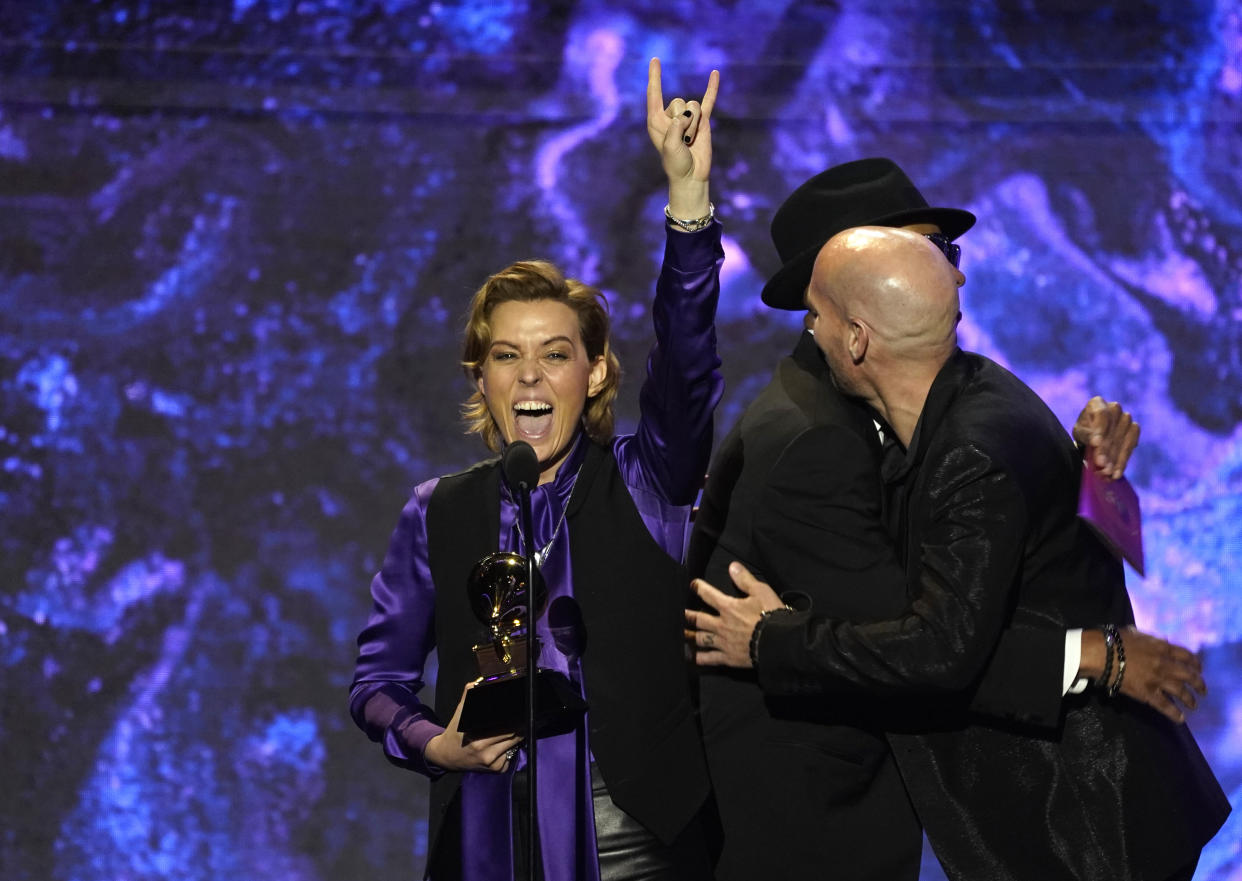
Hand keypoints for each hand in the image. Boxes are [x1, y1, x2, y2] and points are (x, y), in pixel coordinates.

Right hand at [423, 682, 523, 772]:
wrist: (446, 756)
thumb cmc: (455, 731)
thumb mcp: (461, 712)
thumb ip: (470, 695)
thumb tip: (480, 681)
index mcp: (475, 735)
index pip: (505, 724)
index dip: (514, 716)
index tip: (519, 708)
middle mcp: (484, 750)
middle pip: (513, 733)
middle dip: (519, 724)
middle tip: (521, 716)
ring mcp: (491, 762)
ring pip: (514, 743)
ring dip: (517, 735)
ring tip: (513, 728)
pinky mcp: (496, 769)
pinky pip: (511, 756)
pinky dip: (511, 748)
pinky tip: (503, 743)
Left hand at [646, 57, 718, 216]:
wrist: (692, 176)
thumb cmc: (676, 164)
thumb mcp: (671, 146)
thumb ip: (676, 127)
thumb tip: (688, 113)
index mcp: (656, 121)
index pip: (654, 94)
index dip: (655, 77)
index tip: (655, 59)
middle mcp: (670, 116)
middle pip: (679, 102)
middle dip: (684, 121)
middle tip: (683, 140)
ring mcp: (686, 117)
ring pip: (694, 106)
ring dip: (695, 124)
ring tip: (691, 140)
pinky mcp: (702, 121)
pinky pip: (708, 101)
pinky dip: (712, 88)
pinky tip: (715, 74)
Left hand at [686, 561, 784, 667]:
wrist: (779, 642)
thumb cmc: (771, 615)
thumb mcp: (761, 591)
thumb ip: (745, 579)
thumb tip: (732, 566)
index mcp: (728, 607)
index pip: (709, 595)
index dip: (699, 588)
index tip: (692, 585)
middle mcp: (722, 625)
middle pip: (699, 619)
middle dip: (687, 616)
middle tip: (679, 613)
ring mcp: (724, 642)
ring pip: (701, 639)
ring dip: (690, 636)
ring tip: (682, 635)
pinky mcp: (729, 658)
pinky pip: (710, 658)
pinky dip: (701, 658)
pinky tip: (694, 658)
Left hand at [1072, 396, 1139, 478]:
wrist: (1093, 437)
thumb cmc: (1084, 432)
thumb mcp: (1080, 433)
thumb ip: (1087, 436)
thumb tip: (1097, 444)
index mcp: (1097, 403)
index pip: (1101, 415)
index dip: (1100, 430)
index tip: (1096, 445)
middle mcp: (1114, 408)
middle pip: (1113, 430)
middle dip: (1106, 451)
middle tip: (1101, 466)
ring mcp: (1126, 418)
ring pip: (1123, 439)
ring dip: (1115, 458)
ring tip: (1107, 473)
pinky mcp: (1134, 429)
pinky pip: (1131, 445)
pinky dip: (1123, 461)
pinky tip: (1116, 473)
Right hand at [1079, 627, 1204, 723]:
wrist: (1100, 654)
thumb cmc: (1114, 640)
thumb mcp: (1137, 634)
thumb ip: (1152, 640)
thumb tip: (1161, 643)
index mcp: (1162, 648)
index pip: (1187, 656)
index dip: (1195, 663)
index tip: (1199, 668)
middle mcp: (1165, 664)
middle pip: (1189, 675)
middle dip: (1199, 684)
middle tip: (1203, 690)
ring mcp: (1157, 680)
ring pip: (1181, 692)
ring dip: (1190, 699)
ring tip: (1193, 705)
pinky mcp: (1148, 693)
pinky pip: (1165, 706)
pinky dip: (1175, 713)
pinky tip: (1181, 719)